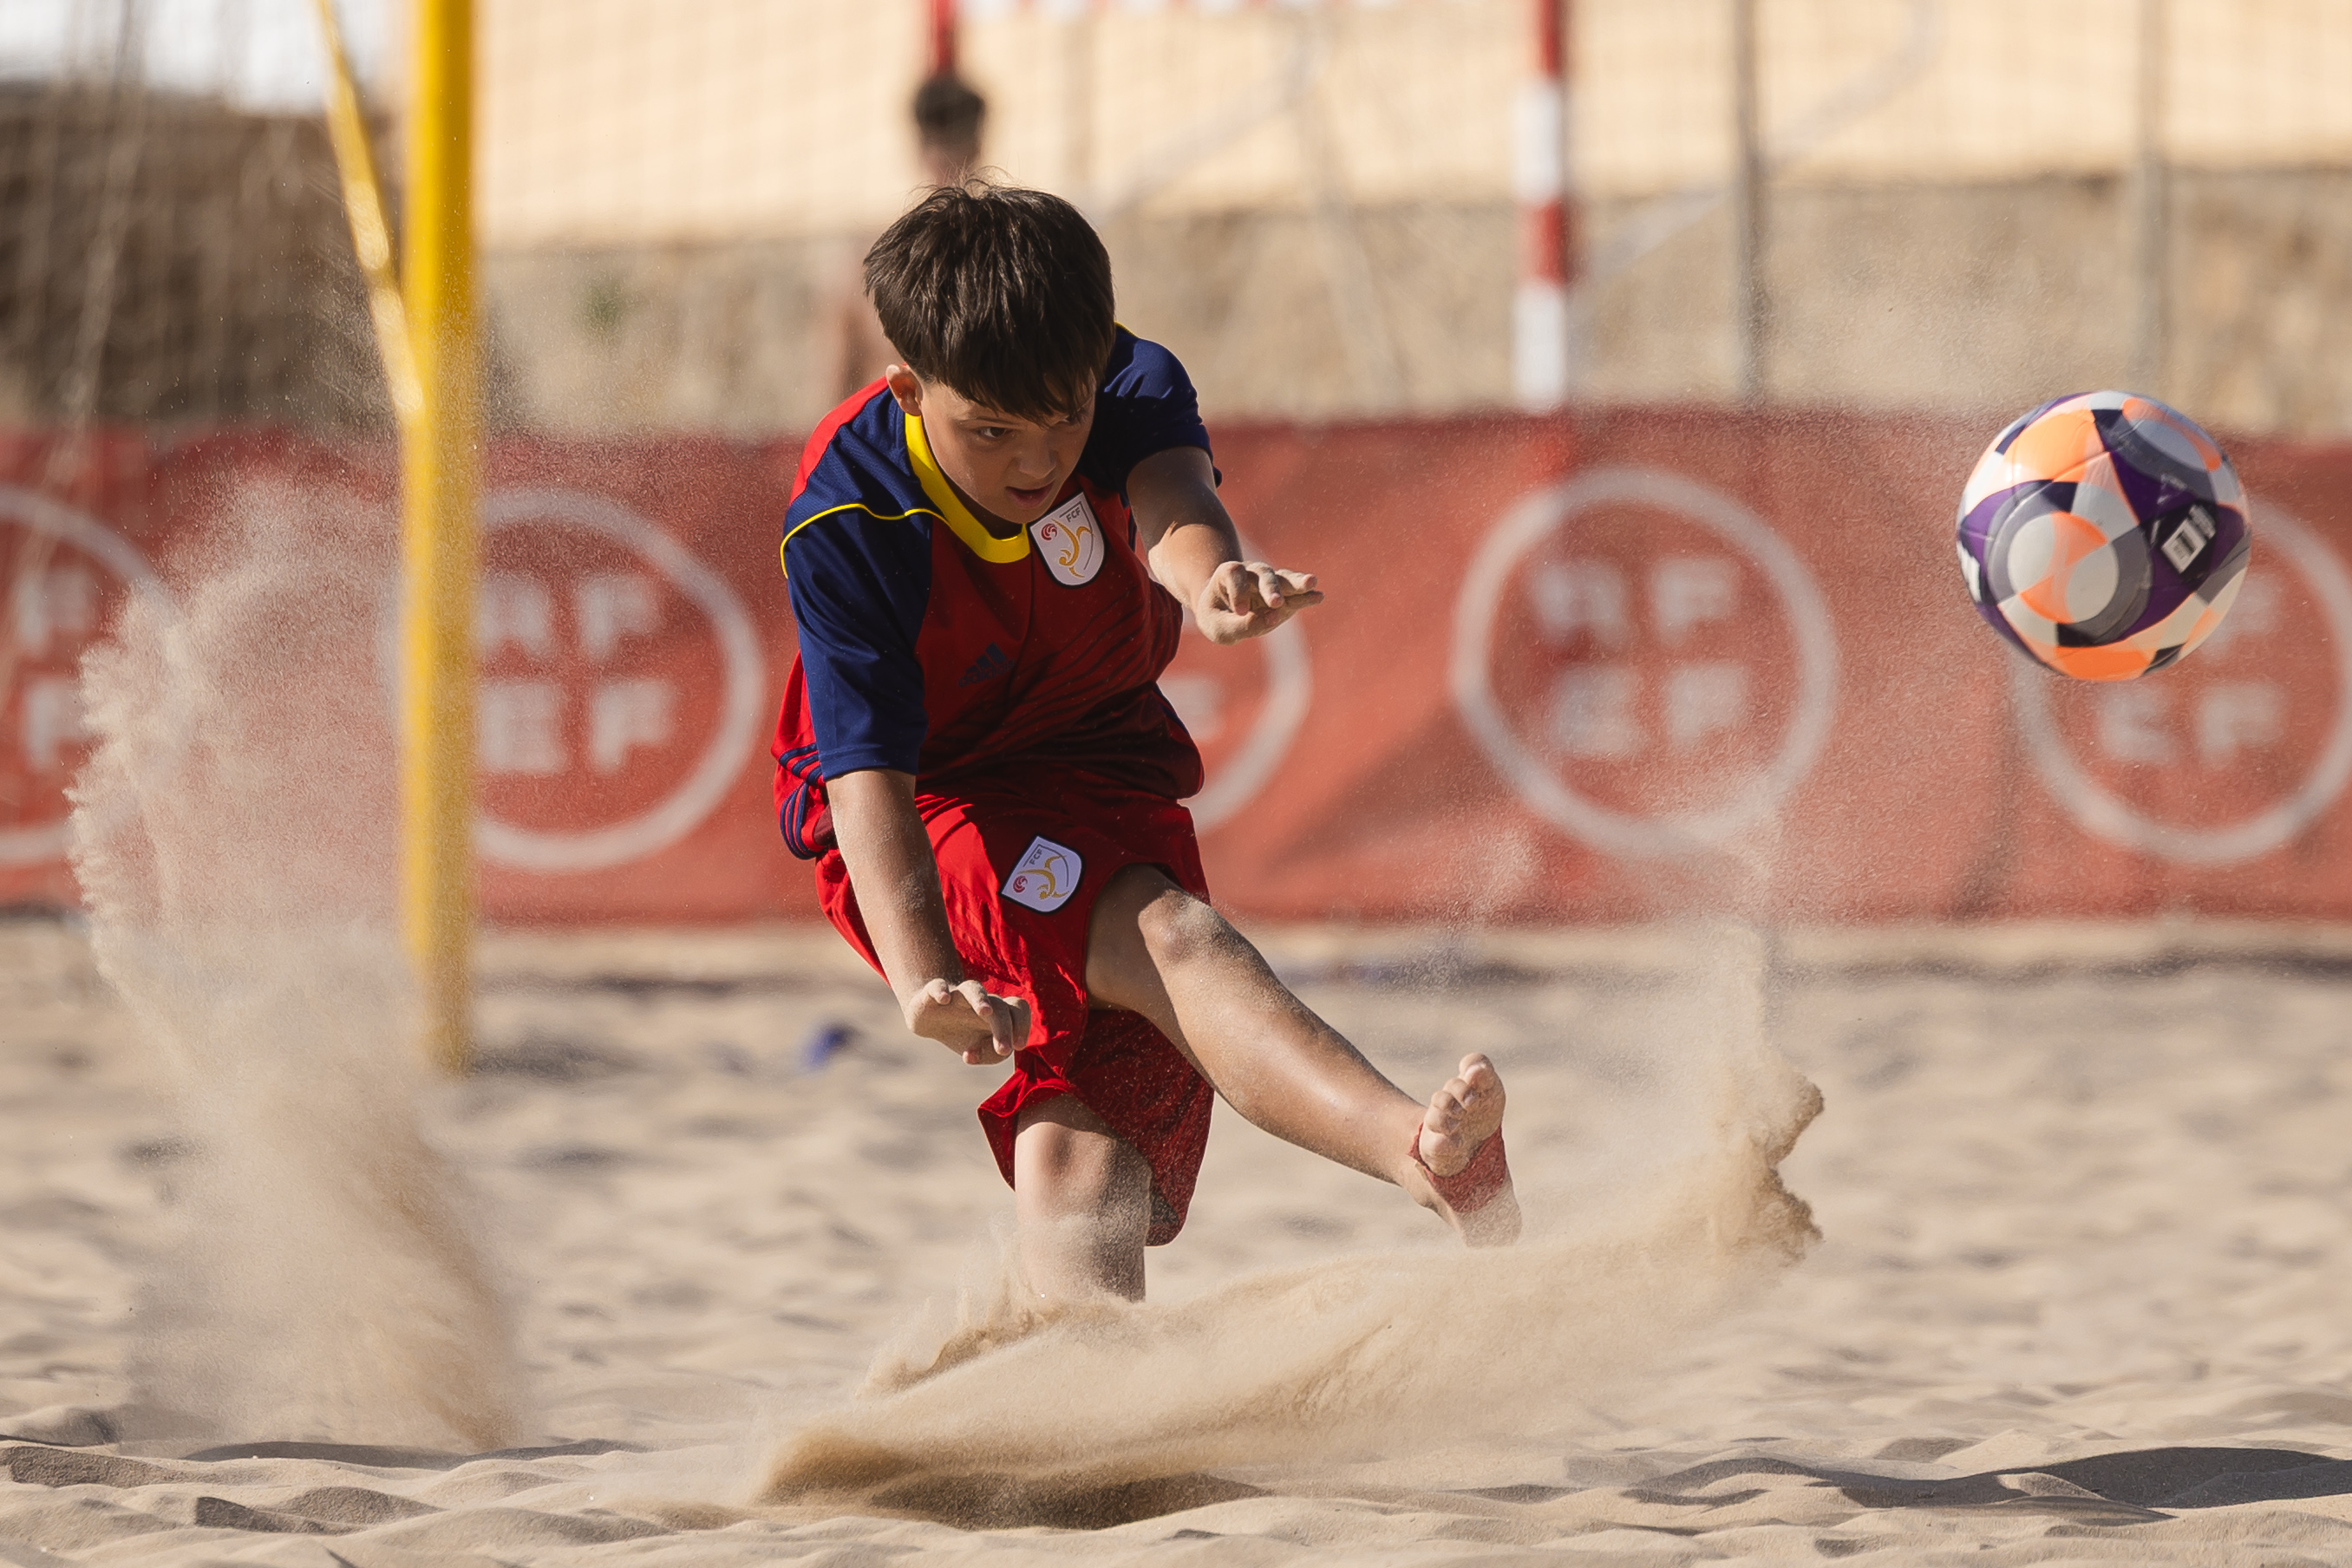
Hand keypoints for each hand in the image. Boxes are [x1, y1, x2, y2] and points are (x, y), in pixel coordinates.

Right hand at [903, 978, 1030, 1064]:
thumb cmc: (964, 1034)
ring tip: (985, 1012)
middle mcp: (981, 1000)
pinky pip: (937, 985)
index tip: (1018, 1046)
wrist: (931, 1018)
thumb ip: (986, 1055)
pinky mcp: (932, 992)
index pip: (1018, 1009)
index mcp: (998, 1012)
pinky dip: (941, 990)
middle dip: (1004, 1027)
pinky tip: (944, 999)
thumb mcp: (980, 1050)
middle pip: (999, 1005)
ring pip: (973, 988)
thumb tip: (970, 1055)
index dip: (1023, 1025)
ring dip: (980, 999)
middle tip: (1003, 1050)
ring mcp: (957, 994)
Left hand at [1192, 560, 1322, 643]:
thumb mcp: (1219, 627)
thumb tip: (1272, 618)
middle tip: (1276, 603)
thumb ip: (1240, 626)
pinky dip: (1306, 596)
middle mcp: (1251, 573)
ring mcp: (1270, 581)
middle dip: (1270, 588)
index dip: (1238, 591)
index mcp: (1228, 574)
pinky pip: (1296, 594)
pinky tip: (1318, 597)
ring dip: (1297, 583)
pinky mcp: (1285, 594)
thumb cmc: (1218, 618)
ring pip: (1284, 579)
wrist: (1223, 613)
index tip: (1240, 611)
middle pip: (1263, 574)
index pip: (1234, 574)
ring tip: (1311, 583)